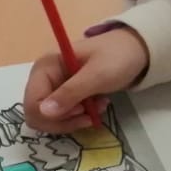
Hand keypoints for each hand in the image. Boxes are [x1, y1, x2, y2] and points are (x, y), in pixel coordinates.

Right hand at [22, 25, 147, 133]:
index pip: (32, 103)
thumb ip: (70, 93)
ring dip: (73, 119)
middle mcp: (43, 77)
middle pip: (36, 113)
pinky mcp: (63, 94)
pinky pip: (61, 115)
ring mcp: (53, 86)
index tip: (81, 111)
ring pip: (48, 118)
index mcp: (44, 67)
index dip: (54, 115)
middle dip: (63, 120)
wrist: (138, 50)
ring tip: (97, 108)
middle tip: (88, 115)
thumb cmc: (117, 57)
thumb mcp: (97, 75)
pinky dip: (78, 117)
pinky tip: (96, 106)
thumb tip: (42, 113)